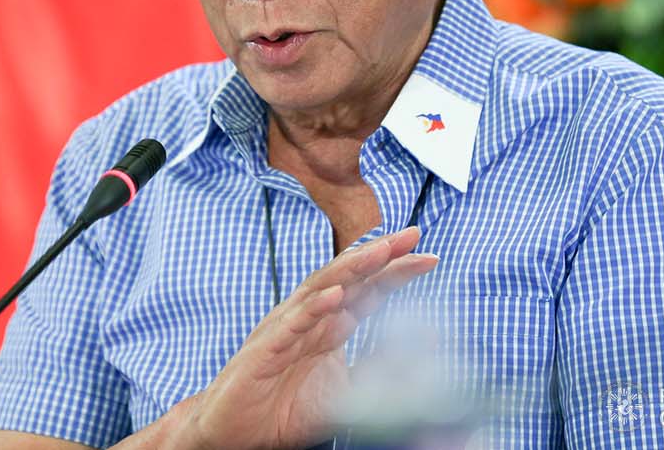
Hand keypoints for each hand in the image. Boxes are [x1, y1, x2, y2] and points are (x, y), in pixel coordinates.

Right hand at [183, 226, 437, 449]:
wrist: (234, 433)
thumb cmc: (283, 408)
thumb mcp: (344, 392)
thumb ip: (377, 369)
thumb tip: (421, 350)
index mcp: (327, 325)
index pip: (367, 290)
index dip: (395, 271)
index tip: (429, 256)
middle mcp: (307, 319)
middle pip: (347, 277)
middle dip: (379, 254)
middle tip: (412, 234)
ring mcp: (284, 330)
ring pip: (320, 290)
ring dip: (350, 269)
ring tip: (379, 252)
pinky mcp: (265, 351)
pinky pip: (290, 326)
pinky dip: (313, 309)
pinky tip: (335, 297)